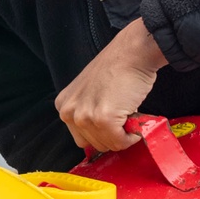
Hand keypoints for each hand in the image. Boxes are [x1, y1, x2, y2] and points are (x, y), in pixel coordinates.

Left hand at [55, 20, 167, 152]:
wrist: (132, 53)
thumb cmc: (117, 69)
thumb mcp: (89, 92)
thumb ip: (87, 113)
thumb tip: (100, 139)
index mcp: (64, 106)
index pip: (82, 139)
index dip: (102, 133)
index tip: (114, 121)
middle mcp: (69, 112)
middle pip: (95, 145)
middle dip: (113, 134)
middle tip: (123, 115)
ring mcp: (85, 116)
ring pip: (109, 145)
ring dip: (124, 134)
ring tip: (128, 112)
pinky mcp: (103, 119)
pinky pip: (121, 142)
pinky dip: (133, 135)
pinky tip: (135, 116)